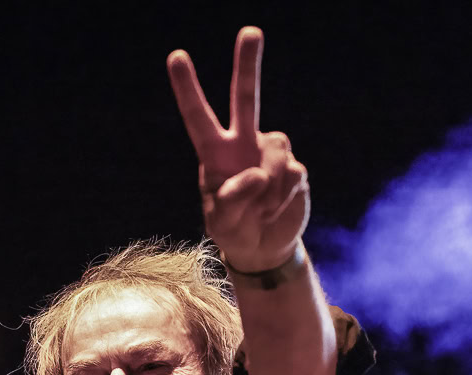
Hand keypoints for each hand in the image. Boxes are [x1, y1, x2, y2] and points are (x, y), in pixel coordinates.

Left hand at [167, 27, 308, 273]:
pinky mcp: (295, 167)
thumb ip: (231, 199)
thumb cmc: (232, 230)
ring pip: (274, 157)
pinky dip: (282, 198)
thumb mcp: (220, 222)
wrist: (263, 246)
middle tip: (250, 31)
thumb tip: (258, 174)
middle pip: (246, 98)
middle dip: (248, 64)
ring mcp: (271, 153)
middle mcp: (243, 143)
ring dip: (268, 192)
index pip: (197, 116)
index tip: (176, 57)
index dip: (187, 88)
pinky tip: (275, 208)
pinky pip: (292, 175)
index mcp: (214, 153)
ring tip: (260, 210)